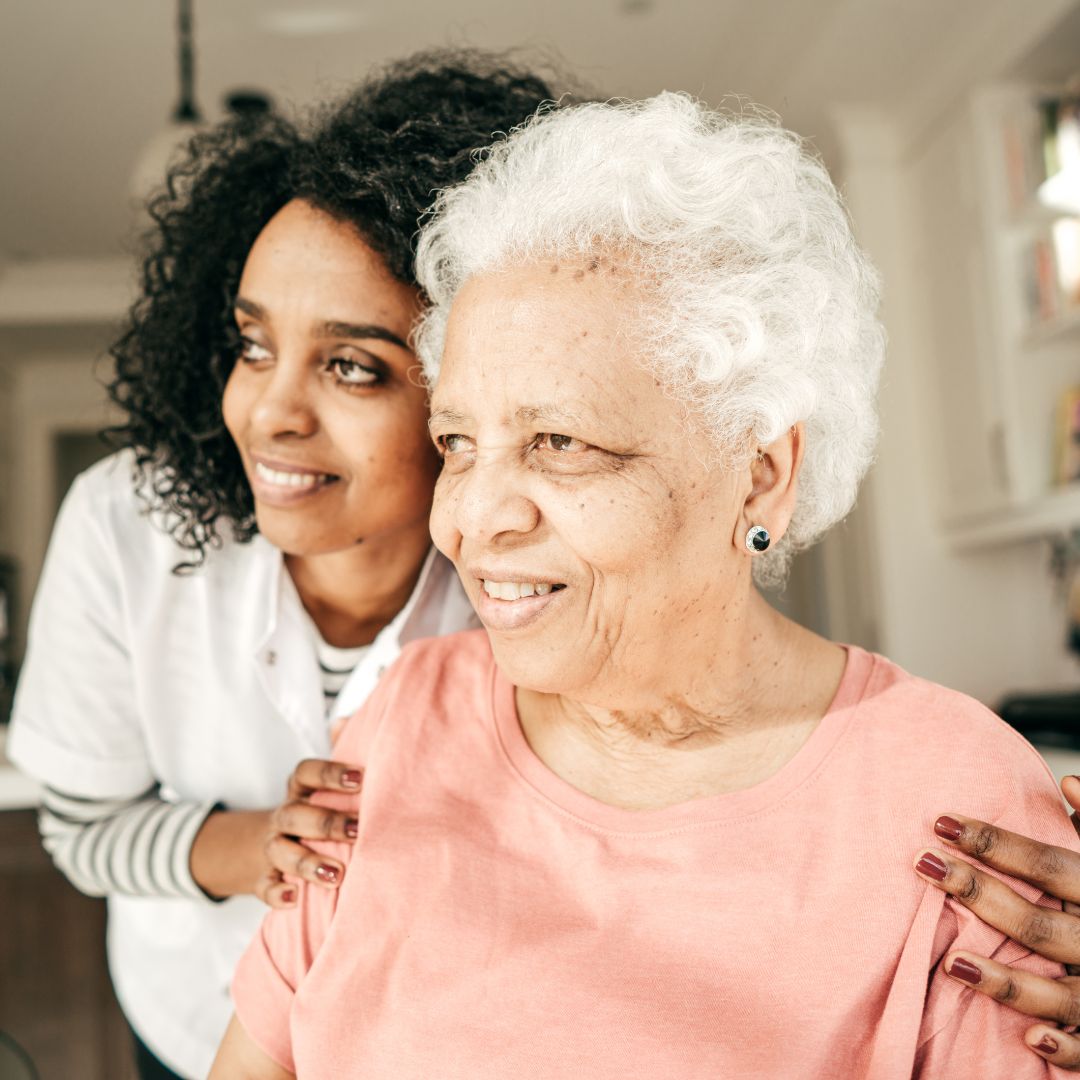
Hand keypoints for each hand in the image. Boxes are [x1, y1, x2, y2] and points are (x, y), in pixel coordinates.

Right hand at [257, 758, 363, 907]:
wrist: (268, 846)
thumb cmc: (315, 810)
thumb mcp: (323, 785)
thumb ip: (340, 752)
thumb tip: (344, 721)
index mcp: (299, 790)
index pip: (305, 773)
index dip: (330, 773)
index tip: (361, 779)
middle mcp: (284, 815)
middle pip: (294, 813)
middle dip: (326, 823)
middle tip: (357, 830)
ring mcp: (272, 846)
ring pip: (280, 850)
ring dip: (307, 862)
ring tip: (336, 874)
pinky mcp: (264, 877)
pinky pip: (264, 885)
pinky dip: (276, 893)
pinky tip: (294, 899)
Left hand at [913, 775, 1079, 1068]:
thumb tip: (1071, 782)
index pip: (1052, 866)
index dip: (998, 844)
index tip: (941, 821)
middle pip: (1040, 924)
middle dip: (980, 894)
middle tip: (922, 863)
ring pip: (1060, 993)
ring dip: (1007, 981)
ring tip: (952, 963)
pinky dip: (1066, 1046)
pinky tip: (1030, 1039)